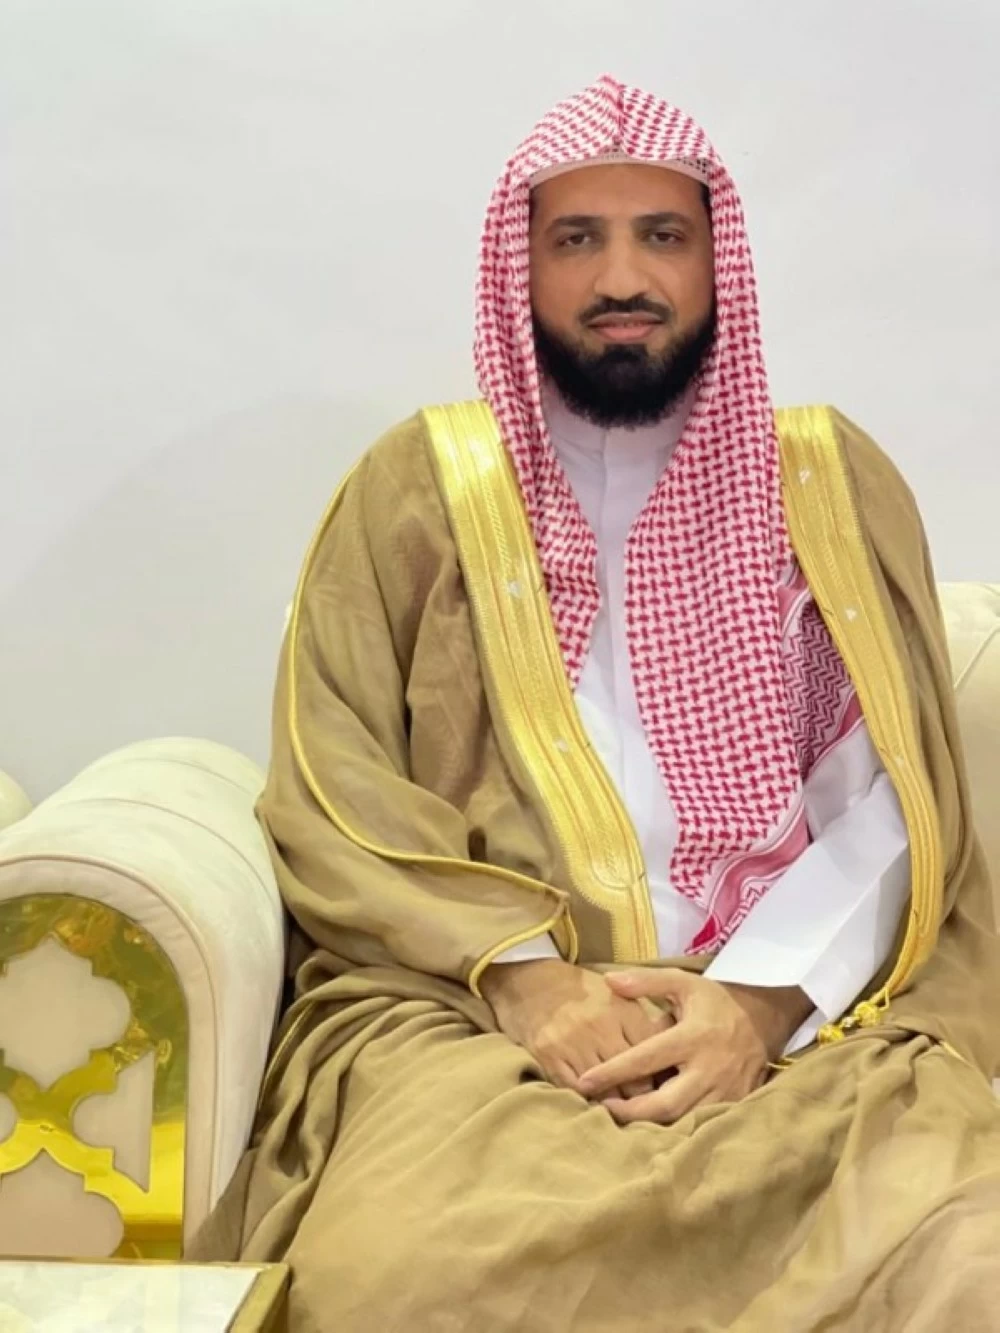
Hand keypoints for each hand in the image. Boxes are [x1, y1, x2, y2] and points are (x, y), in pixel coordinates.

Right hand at [479, 959, 670, 1097]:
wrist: (531, 982)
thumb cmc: (581, 991)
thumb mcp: (618, 995)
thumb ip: (643, 1021)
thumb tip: (672, 1053)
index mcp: (621, 1009)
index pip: (652, 1054)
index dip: (663, 1074)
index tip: (670, 1087)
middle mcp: (598, 1027)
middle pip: (633, 1078)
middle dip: (644, 1097)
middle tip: (653, 1109)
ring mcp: (572, 1043)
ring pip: (606, 1090)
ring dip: (618, 1105)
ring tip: (628, 1114)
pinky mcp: (550, 1057)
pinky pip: (576, 1090)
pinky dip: (589, 1101)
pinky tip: (598, 1106)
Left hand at [576, 969, 811, 1123]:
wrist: (762, 1020)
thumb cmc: (713, 1002)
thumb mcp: (682, 982)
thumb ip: (646, 981)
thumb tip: (609, 980)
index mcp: (693, 1036)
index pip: (646, 1058)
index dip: (613, 1072)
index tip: (585, 1082)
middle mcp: (709, 1068)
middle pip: (665, 1103)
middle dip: (630, 1111)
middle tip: (600, 1107)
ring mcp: (724, 1091)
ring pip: (682, 1120)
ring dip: (649, 1124)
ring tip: (620, 1117)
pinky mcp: (733, 1105)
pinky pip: (699, 1124)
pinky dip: (674, 1127)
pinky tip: (651, 1125)